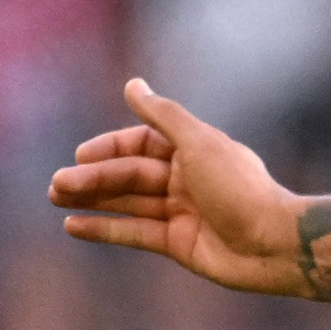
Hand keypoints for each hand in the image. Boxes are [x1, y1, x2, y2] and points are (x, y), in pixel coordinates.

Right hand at [49, 79, 306, 294]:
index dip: (110, 148)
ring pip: (128, 202)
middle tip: (55, 185)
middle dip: (93, 177)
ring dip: (91, 199)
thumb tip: (132, 84)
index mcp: (194, 151)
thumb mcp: (199, 143)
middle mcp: (186, 179)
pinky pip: (135, 233)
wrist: (275, 244)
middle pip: (130, 174)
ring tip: (55, 197)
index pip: (141, 144)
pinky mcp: (178, 244)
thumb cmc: (241, 189)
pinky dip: (105, 229)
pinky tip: (73, 226)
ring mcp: (182, 213)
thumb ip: (163, 115)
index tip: (81, 154)